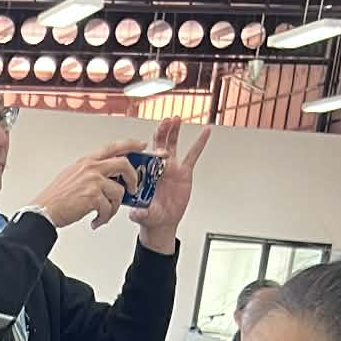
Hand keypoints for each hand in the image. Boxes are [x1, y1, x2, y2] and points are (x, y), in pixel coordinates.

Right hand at [33, 139, 146, 231]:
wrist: (44, 211)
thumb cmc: (55, 198)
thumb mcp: (71, 175)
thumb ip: (89, 172)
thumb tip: (105, 177)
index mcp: (86, 161)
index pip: (113, 147)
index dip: (130, 145)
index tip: (141, 146)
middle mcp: (91, 168)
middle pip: (123, 164)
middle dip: (133, 177)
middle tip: (133, 188)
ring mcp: (93, 181)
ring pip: (119, 191)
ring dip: (115, 206)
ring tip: (105, 214)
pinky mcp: (93, 196)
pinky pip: (109, 207)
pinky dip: (105, 217)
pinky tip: (97, 220)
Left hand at [132, 119, 210, 253]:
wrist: (162, 221)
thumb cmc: (149, 215)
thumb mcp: (142, 215)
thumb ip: (139, 213)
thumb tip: (135, 214)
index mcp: (146, 174)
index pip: (146, 156)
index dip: (150, 149)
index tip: (153, 147)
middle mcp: (158, 167)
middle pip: (159, 144)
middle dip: (161, 131)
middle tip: (165, 121)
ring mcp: (171, 167)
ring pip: (172, 144)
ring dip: (174, 131)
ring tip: (176, 118)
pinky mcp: (184, 171)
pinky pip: (193, 154)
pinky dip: (200, 142)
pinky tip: (206, 131)